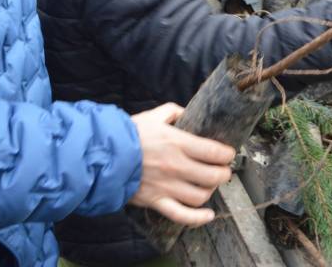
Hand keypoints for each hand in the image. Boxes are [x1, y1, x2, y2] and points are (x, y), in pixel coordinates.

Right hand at [127, 103, 236, 225]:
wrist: (102, 156)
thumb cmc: (128, 134)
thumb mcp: (153, 116)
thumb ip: (174, 112)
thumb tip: (187, 113)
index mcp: (178, 142)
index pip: (214, 152)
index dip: (227, 154)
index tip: (228, 154)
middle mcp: (176, 166)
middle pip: (213, 176)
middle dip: (224, 173)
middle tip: (223, 170)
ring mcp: (167, 186)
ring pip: (201, 196)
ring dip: (210, 191)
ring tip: (209, 185)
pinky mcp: (157, 201)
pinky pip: (182, 215)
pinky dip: (198, 219)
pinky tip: (208, 215)